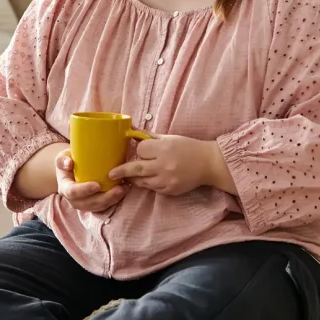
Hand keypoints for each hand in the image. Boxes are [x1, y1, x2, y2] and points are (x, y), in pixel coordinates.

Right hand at [55, 150, 127, 212]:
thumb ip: (62, 160)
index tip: (97, 185)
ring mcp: (84, 204)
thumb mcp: (62, 157)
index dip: (84, 191)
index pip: (72, 192)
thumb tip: (69, 164)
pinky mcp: (93, 205)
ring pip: (98, 207)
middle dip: (105, 198)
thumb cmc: (68, 161)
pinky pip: (104, 207)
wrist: (71, 171)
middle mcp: (73, 200)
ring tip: (125, 189)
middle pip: (88, 204)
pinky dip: (115, 200)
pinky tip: (124, 190)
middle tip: (119, 189)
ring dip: (112, 200)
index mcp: (65, 188)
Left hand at [108, 134, 223, 196]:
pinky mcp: (170, 190)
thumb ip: (148, 136)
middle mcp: (164, 165)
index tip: (141, 150)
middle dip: (121, 171)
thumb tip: (130, 129)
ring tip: (130, 176)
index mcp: (164, 148)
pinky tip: (149, 179)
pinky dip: (149, 184)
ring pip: (142, 181)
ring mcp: (167, 179)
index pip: (141, 150)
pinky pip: (153, 189)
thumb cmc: (188, 147)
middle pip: (136, 168)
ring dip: (135, 178)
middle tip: (110, 174)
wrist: (208, 163)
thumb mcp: (169, 138)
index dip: (139, 150)